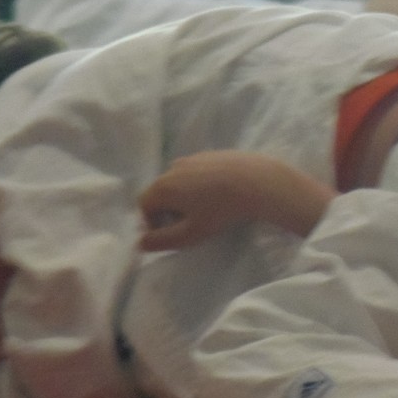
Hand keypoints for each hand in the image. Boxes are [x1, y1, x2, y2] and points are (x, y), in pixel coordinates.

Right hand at [138, 151, 336, 251]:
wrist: (258, 182)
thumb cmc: (221, 211)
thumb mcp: (191, 234)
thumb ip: (162, 241)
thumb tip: (139, 244)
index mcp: (163, 186)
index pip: (144, 204)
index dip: (151, 222)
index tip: (171, 233)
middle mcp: (173, 167)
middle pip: (160, 191)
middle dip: (167, 209)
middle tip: (189, 224)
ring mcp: (192, 157)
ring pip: (178, 180)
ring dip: (183, 196)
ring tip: (205, 209)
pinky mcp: (211, 153)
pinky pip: (196, 171)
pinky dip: (199, 183)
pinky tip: (219, 194)